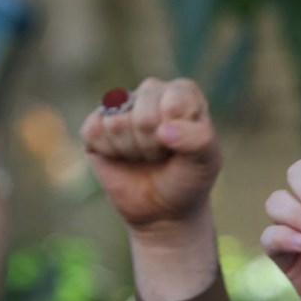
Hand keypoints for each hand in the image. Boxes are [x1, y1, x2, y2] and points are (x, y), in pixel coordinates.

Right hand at [79, 78, 220, 228]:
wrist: (163, 209)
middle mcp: (149, 92)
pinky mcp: (94, 125)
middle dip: (152, 146)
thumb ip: (199, 139)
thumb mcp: (207, 161)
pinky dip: (108, 152)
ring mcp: (120, 107)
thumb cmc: (188, 178)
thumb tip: (164, 130)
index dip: (177, 133)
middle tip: (160, 155)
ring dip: (131, 150)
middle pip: (143, 116)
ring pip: (116, 123)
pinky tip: (121, 156)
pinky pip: (93, 131)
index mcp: (181, 92)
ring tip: (143, 156)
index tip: (182, 146)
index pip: (174, 102)